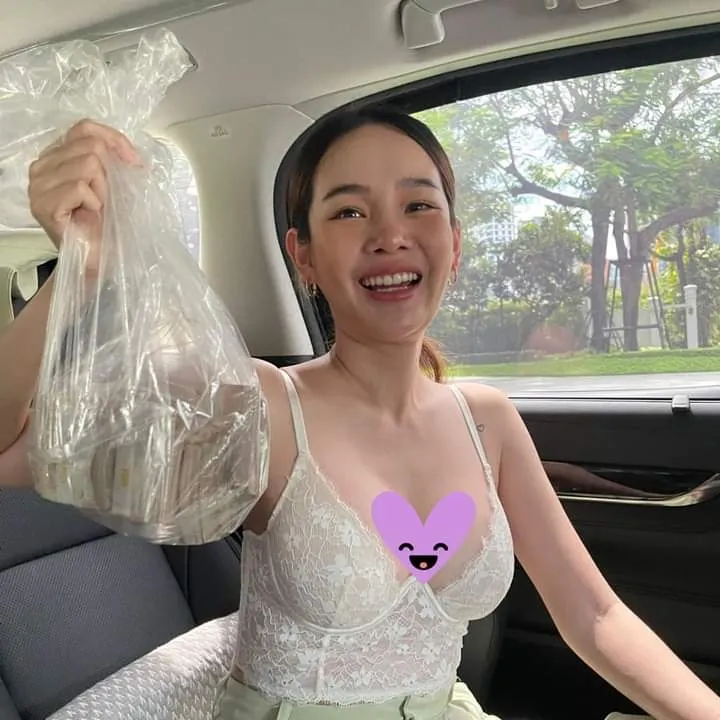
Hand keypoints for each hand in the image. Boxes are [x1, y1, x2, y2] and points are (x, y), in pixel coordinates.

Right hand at [27, 119, 140, 268]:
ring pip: (88, 164)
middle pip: (90, 146)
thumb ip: (115, 161)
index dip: (115, 141)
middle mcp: (42, 165)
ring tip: (97, 208)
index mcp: (57, 155)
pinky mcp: (42, 204)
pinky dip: (94, 203)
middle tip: (107, 199)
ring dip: (103, 190)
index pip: (85, 128)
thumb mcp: (114, 184)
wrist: (97, 259)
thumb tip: (132, 155)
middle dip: (110, 174)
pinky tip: (90, 216)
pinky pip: (80, 187)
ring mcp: (38, 185)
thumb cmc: (105, 223)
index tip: (135, 164)